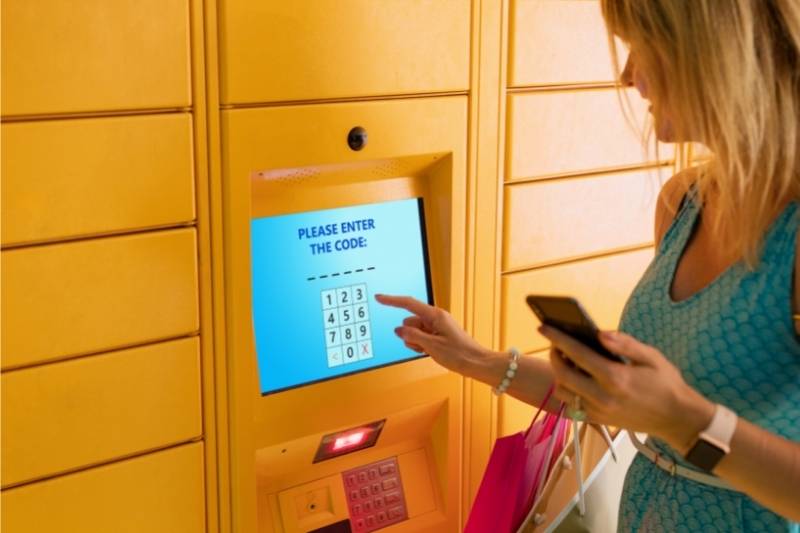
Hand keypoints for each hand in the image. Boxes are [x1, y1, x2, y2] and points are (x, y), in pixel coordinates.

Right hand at [375, 294, 490, 375]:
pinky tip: (432, 352)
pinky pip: (421, 338)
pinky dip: (421, 346)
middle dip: (410, 335)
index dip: (392, 301)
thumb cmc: (460, 354)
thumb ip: (412, 336)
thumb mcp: (431, 346)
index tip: (379, 298)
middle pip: (410, 322)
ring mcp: (436, 327)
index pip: (408, 304)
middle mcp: (435, 318)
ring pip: (414, 332)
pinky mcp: (438, 335)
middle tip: (424, 346)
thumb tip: (399, 330)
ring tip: (430, 351)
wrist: (476, 363)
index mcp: (435, 315)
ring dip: (416, 343)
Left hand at [540, 326, 714, 453]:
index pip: (578, 354)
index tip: (543, 326)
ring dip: (559, 375)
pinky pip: (572, 406)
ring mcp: (599, 412)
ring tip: (565, 361)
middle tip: (554, 343)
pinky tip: (575, 379)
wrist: (678, 419)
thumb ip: (624, 344)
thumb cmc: (666, 384)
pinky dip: (568, 391)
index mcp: (615, 378)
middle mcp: (603, 397)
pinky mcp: (599, 421)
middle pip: (563, 374)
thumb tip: (599, 333)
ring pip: (564, 392)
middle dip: (554, 355)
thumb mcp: (652, 357)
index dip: (558, 338)